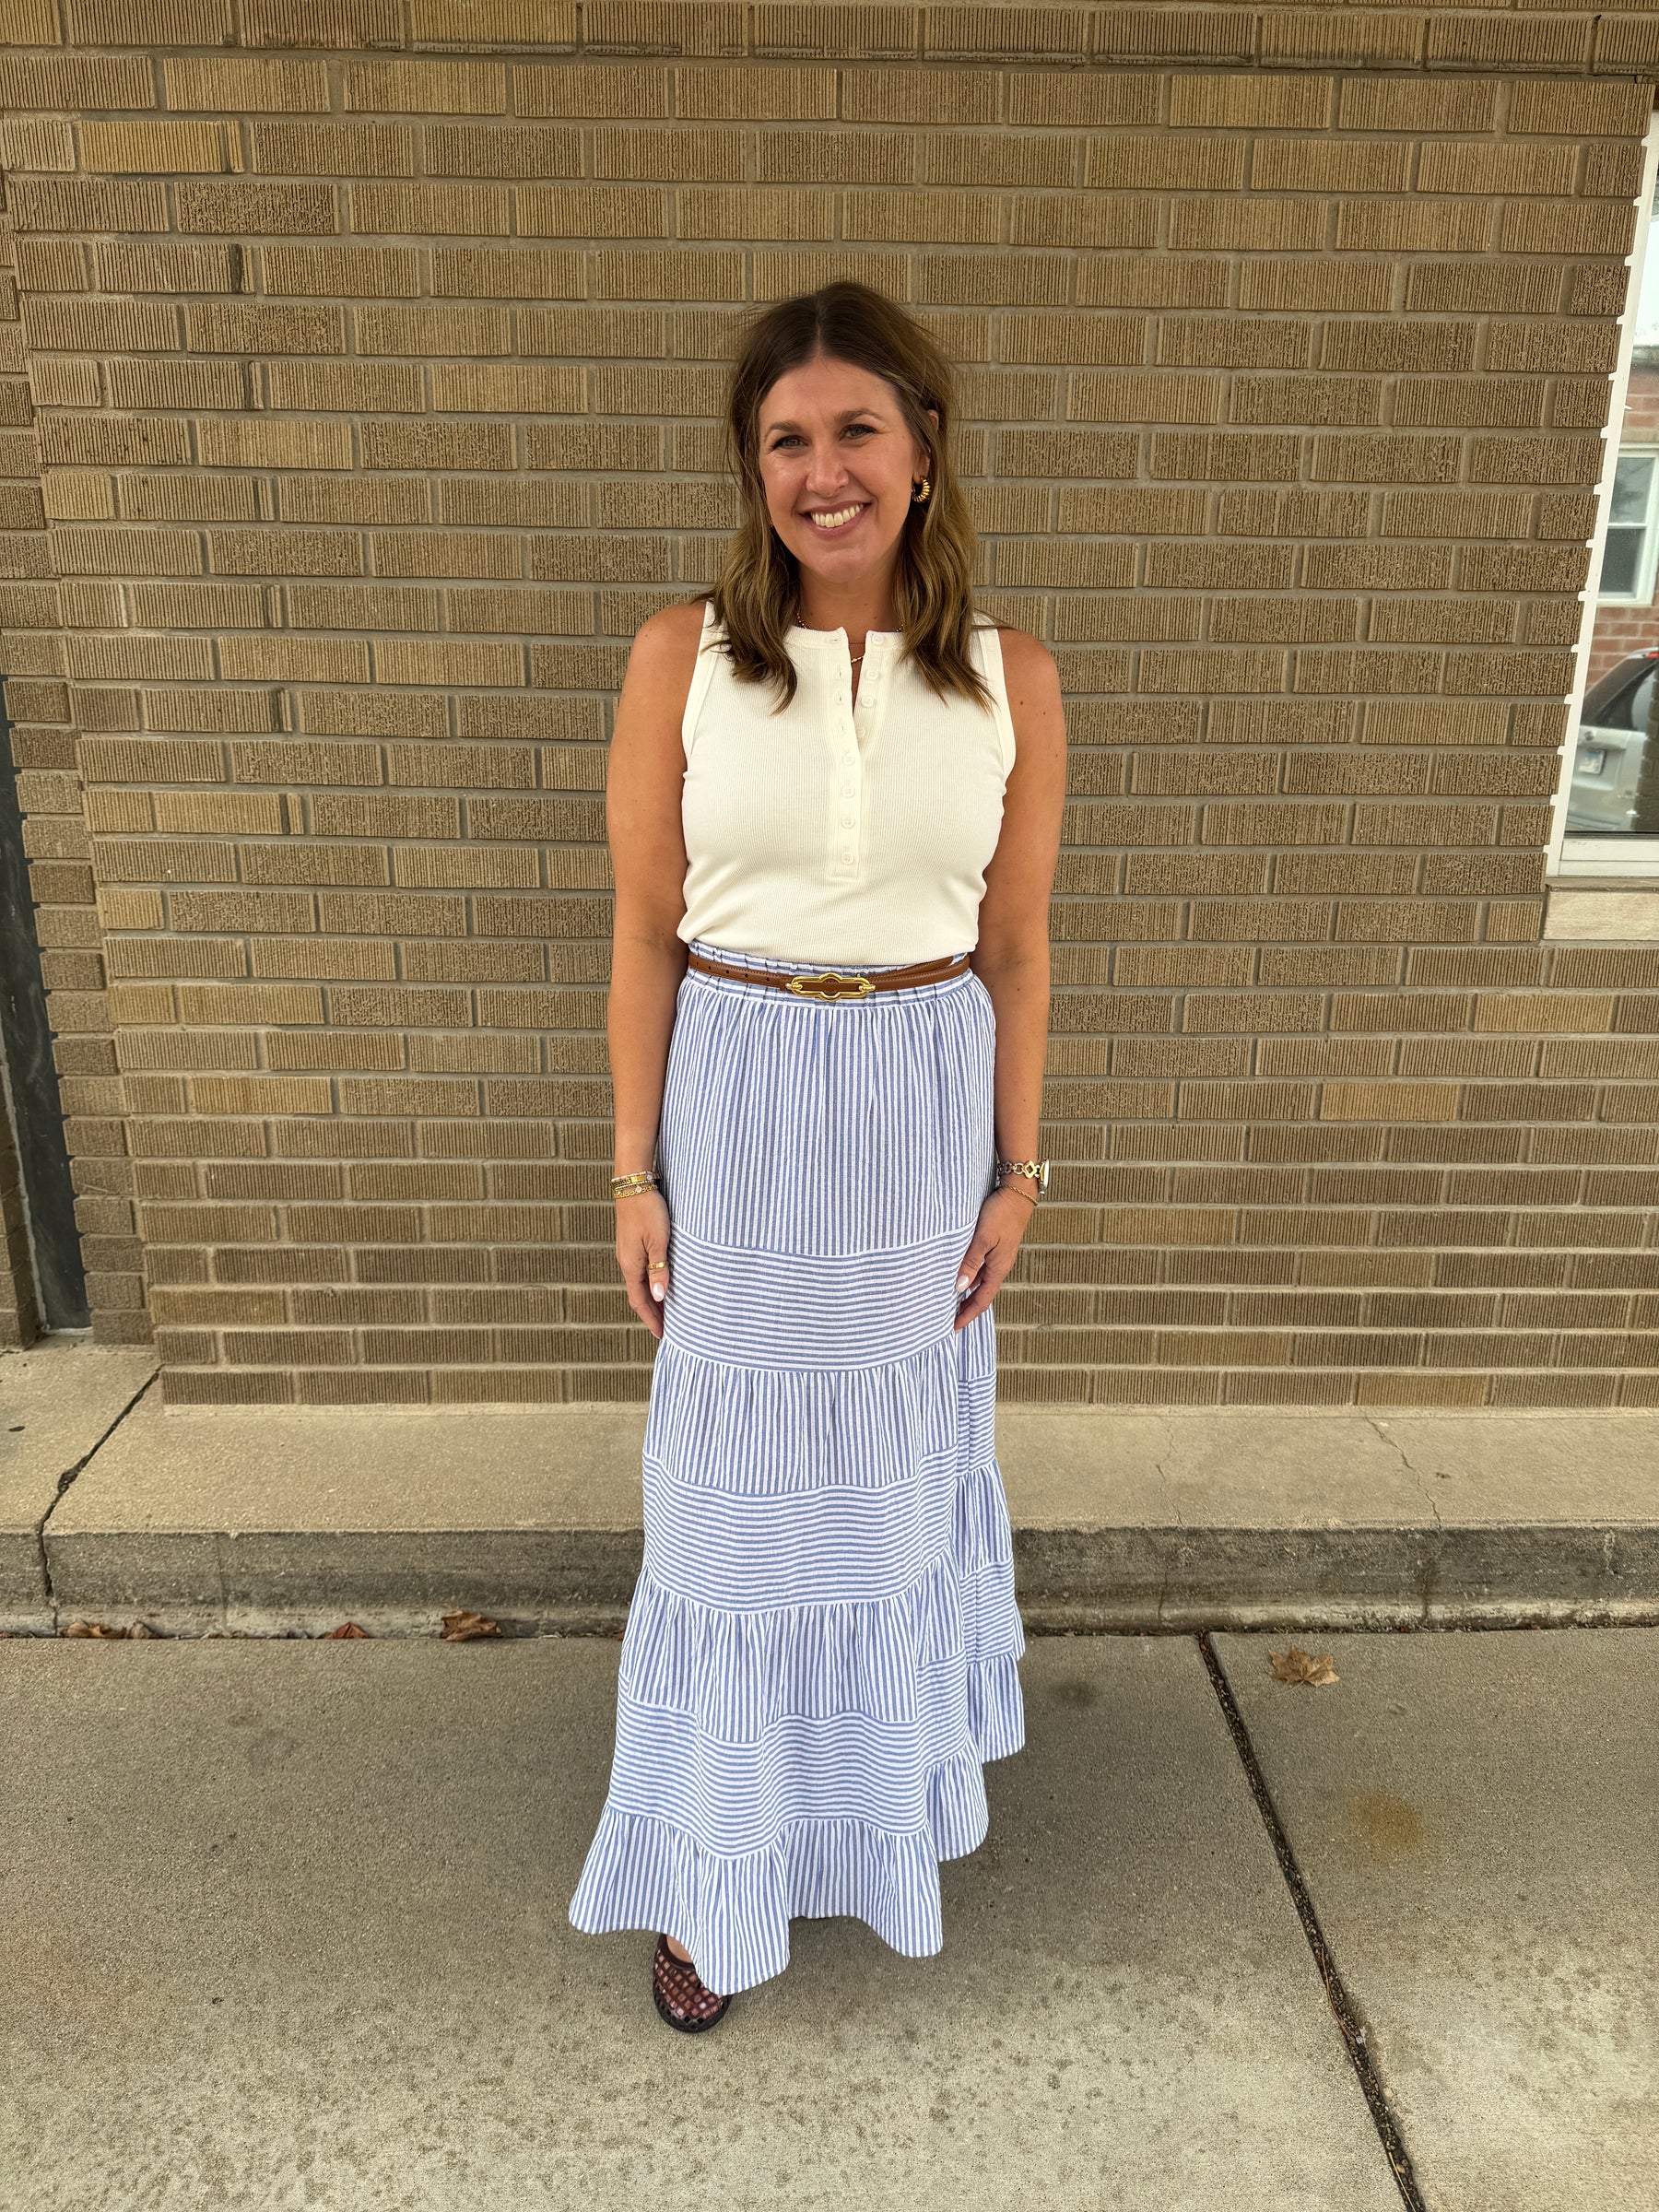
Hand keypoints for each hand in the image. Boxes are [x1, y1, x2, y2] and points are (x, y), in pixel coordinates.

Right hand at [616, 1187, 671, 1339]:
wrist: (633, 1184)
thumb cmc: (648, 1211)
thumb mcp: (658, 1242)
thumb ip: (659, 1270)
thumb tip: (658, 1298)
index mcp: (630, 1266)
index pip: (640, 1302)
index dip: (651, 1319)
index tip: (662, 1335)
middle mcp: (626, 1262)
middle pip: (638, 1295)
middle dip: (652, 1313)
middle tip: (667, 1328)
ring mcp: (627, 1253)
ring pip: (639, 1283)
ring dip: (652, 1298)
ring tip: (667, 1309)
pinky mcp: (632, 1243)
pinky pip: (640, 1271)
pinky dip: (650, 1283)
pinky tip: (661, 1282)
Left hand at [952, 1184, 1034, 1329]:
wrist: (1017, 1192)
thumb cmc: (1001, 1213)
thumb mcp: (982, 1238)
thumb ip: (970, 1262)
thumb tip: (959, 1287)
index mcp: (999, 1268)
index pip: (982, 1300)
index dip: (967, 1315)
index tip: (953, 1328)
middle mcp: (999, 1266)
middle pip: (981, 1294)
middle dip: (966, 1308)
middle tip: (949, 1320)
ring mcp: (998, 1256)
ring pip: (980, 1282)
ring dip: (966, 1293)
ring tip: (950, 1301)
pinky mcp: (995, 1246)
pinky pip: (981, 1269)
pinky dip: (969, 1277)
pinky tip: (959, 1275)